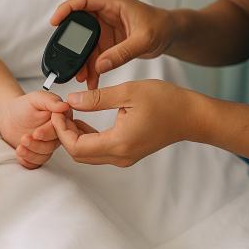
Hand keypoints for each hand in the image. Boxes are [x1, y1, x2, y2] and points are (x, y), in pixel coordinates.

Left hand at [0, 91, 69, 168]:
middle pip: (52, 145)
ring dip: (31, 154)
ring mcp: (48, 145)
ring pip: (44, 155)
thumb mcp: (36, 98)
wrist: (9, 116)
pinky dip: (27, 161)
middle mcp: (56, 134)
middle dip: (37, 145)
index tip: (37, 133)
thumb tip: (64, 105)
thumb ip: (50, 100)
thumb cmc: (23, 107)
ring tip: (20, 147)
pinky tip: (20, 154)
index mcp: (60, 119)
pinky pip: (36, 163)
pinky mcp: (39, 154)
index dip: (48, 133)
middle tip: (24, 139)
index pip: (59, 131)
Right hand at [51, 0, 172, 88]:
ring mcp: (106, 29)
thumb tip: (100, 65)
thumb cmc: (161, 27)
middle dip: (74, 46)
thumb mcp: (144, 40)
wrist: (171, 34)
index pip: (83, 0)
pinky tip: (93, 80)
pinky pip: (96, 55)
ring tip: (83, 78)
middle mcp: (106, 14)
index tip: (54, 22)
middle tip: (70, 62)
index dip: (66, 9)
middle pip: (80, 26)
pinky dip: (93, 67)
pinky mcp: (109, 42)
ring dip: (83, 61)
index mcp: (113, 3)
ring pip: (87, 44)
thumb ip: (122, 53)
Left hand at [52, 80, 197, 166]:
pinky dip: (87, 137)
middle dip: (64, 134)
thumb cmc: (166, 102)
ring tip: (70, 112)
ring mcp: (124, 157)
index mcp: (118, 143)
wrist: (191, 116)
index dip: (60, 130)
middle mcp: (120, 156)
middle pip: (79, 154)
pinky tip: (84, 119)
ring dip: (74, 136)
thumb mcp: (129, 92)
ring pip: (88, 154)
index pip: (76, 147)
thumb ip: (97, 98)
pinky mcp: (128, 152)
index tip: (57, 111)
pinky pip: (99, 150)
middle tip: (60, 112)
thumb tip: (71, 100)